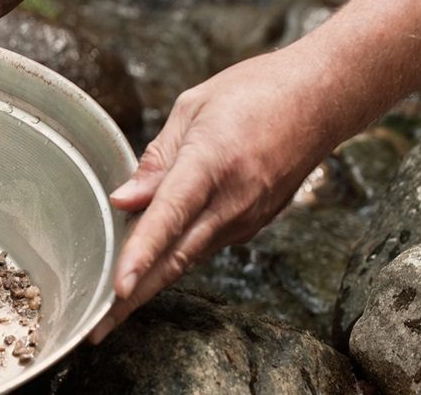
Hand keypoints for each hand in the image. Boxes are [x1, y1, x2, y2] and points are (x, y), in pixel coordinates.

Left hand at [89, 46, 340, 342]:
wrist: (323, 99)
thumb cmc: (253, 92)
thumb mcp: (193, 108)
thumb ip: (157, 159)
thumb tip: (122, 199)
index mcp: (211, 163)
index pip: (169, 216)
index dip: (141, 254)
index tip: (118, 287)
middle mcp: (232, 200)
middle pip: (176, 258)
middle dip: (134, 298)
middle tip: (97, 329)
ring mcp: (247, 217)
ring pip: (188, 258)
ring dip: (149, 285)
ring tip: (108, 310)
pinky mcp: (253, 222)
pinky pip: (204, 245)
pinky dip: (174, 259)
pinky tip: (146, 269)